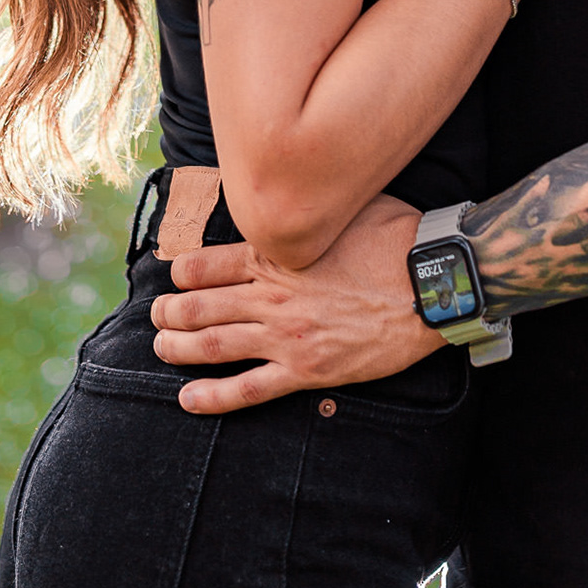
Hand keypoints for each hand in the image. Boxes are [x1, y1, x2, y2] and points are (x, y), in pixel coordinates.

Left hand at [150, 194, 430, 412]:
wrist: (430, 283)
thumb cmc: (394, 237)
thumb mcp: (345, 205)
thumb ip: (311, 205)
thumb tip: (297, 188)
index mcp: (278, 253)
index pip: (209, 264)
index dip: (183, 272)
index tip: (173, 276)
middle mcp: (272, 294)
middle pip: (201, 305)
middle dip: (170, 311)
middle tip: (156, 315)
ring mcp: (286, 334)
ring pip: (214, 345)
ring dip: (179, 347)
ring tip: (161, 348)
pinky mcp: (306, 369)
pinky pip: (248, 389)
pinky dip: (214, 396)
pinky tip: (188, 399)